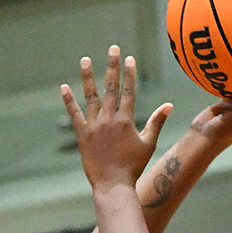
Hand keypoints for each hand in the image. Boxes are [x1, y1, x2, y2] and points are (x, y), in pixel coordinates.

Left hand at [61, 45, 172, 189]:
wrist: (113, 184)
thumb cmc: (133, 166)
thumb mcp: (148, 143)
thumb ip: (156, 122)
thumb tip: (169, 105)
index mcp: (126, 120)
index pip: (128, 91)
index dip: (129, 74)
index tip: (129, 58)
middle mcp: (109, 119)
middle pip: (111, 87)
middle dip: (112, 66)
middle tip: (112, 48)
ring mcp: (94, 126)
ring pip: (90, 96)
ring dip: (88, 77)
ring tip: (85, 59)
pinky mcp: (82, 135)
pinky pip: (74, 114)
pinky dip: (68, 101)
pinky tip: (63, 87)